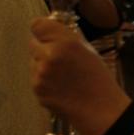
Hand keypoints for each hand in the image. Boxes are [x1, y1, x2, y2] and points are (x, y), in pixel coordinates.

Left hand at [29, 17, 130, 134]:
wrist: (100, 109)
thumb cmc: (98, 80)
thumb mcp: (88, 50)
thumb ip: (67, 39)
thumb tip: (51, 31)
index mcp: (66, 42)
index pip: (38, 25)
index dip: (43, 30)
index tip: (48, 35)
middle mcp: (50, 56)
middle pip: (33, 43)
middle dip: (43, 48)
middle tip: (60, 59)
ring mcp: (41, 74)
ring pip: (33, 61)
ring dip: (42, 65)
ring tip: (63, 76)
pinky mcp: (37, 89)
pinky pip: (35, 77)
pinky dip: (43, 80)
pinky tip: (60, 86)